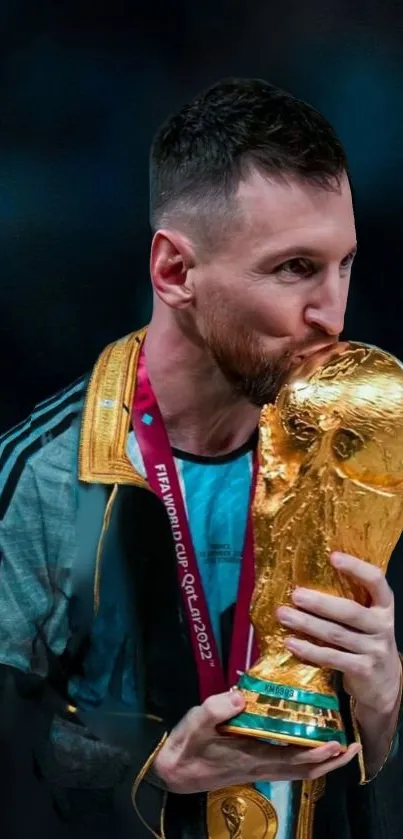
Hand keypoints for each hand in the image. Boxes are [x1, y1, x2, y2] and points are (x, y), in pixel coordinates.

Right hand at [153, 690, 359, 793]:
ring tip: (337, 744)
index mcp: (253, 756)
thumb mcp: (196, 722)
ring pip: (298, 769)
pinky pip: (287, 765)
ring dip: (320, 760)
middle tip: (351, 746)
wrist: (174, 771)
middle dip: (330, 761)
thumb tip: (240, 696)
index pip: (294, 760)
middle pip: (305, 770)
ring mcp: (259, 767)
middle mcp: (261, 765)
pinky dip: (303, 758)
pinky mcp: (253, 764)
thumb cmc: (187, 746)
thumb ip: (216, 709)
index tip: (337, 742)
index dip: (318, 754)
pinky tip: (305, 743)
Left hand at [277, 552, 401, 715]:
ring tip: (283, 615)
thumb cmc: (368, 641)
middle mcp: (383, 625)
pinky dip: (309, 650)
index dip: (356, 567)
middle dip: (319, 603)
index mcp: (384, 606)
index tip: (332, 556)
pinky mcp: (363, 670)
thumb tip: (309, 579)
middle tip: (295, 594)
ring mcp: (374, 649)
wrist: (385, 683)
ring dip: (307, 624)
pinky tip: (291, 642)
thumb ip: (351, 601)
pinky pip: (332, 657)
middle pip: (349, 611)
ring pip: (336, 634)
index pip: (376, 580)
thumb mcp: (368, 619)